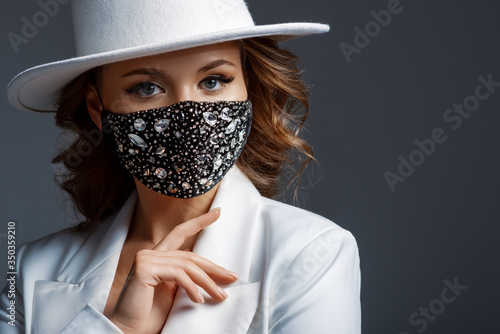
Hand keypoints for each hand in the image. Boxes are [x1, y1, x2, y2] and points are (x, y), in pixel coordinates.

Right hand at [108, 208, 237, 333]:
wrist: (128, 331)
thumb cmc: (149, 315)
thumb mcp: (173, 292)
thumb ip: (185, 277)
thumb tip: (213, 274)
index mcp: (157, 256)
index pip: (180, 233)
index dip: (199, 222)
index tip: (218, 212)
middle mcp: (150, 254)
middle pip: (190, 254)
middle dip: (214, 267)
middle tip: (233, 277)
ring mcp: (145, 259)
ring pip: (187, 265)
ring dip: (208, 282)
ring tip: (220, 295)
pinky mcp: (144, 269)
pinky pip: (178, 274)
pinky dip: (192, 287)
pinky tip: (198, 300)